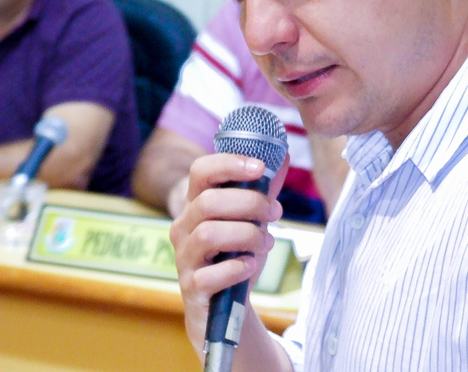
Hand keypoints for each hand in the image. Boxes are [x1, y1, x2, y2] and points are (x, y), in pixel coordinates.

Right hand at [169, 153, 285, 356]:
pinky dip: (236, 268)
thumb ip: (264, 192)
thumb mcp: (252, 221)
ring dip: (246, 235)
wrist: (225, 309)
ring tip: (266, 242)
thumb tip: (283, 156)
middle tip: (275, 212)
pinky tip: (250, 266)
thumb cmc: (236, 258)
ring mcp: (184, 258)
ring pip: (208, 234)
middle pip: (208, 202)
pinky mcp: (191, 288)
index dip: (228, 163)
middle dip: (249, 203)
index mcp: (195, 204)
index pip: (200, 170)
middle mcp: (183, 227)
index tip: (259, 167)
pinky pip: (210, 275)